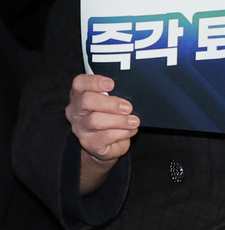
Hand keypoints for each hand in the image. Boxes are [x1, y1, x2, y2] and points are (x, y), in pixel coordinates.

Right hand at [67, 74, 138, 193]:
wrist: (105, 147)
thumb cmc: (114, 116)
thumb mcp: (116, 101)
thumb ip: (120, 93)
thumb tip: (142, 86)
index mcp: (80, 95)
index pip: (79, 83)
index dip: (94, 82)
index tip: (112, 82)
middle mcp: (76, 112)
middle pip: (87, 103)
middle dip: (110, 104)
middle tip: (129, 107)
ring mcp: (81, 130)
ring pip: (96, 123)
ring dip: (119, 122)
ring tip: (133, 122)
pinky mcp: (90, 146)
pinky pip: (104, 141)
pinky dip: (120, 137)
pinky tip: (128, 135)